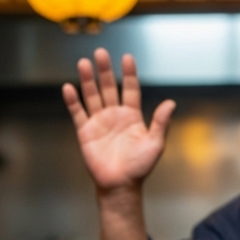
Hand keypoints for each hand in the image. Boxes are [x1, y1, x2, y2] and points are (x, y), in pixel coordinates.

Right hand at [62, 49, 175, 193]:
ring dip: (88, 80)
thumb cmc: (139, 168)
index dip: (129, 73)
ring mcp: (99, 122)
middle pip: (109, 87)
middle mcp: (115, 115)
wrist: (121, 186)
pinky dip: (73, 101)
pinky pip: (78, 113)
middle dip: (105, 71)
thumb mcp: (155, 144)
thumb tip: (171, 103)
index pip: (130, 89)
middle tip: (101, 53)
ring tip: (84, 63)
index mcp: (132, 116)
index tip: (127, 58)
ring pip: (92, 96)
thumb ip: (161, 123)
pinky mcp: (85, 132)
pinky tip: (69, 88)